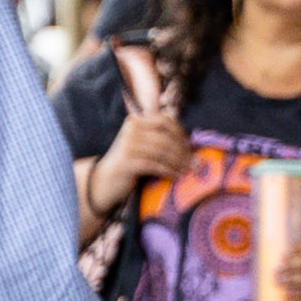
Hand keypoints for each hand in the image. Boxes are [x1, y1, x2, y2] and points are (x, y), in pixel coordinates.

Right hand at [94, 49, 184, 213]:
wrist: (105, 180)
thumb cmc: (130, 162)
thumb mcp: (143, 144)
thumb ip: (160, 136)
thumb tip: (191, 138)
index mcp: (136, 121)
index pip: (165, 120)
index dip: (180, 132)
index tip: (189, 146)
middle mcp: (131, 130)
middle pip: (166, 137)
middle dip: (183, 150)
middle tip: (195, 163)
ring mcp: (128, 145)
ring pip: (162, 151)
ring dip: (179, 162)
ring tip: (189, 171)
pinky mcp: (127, 162)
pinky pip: (155, 165)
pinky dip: (169, 171)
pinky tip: (177, 176)